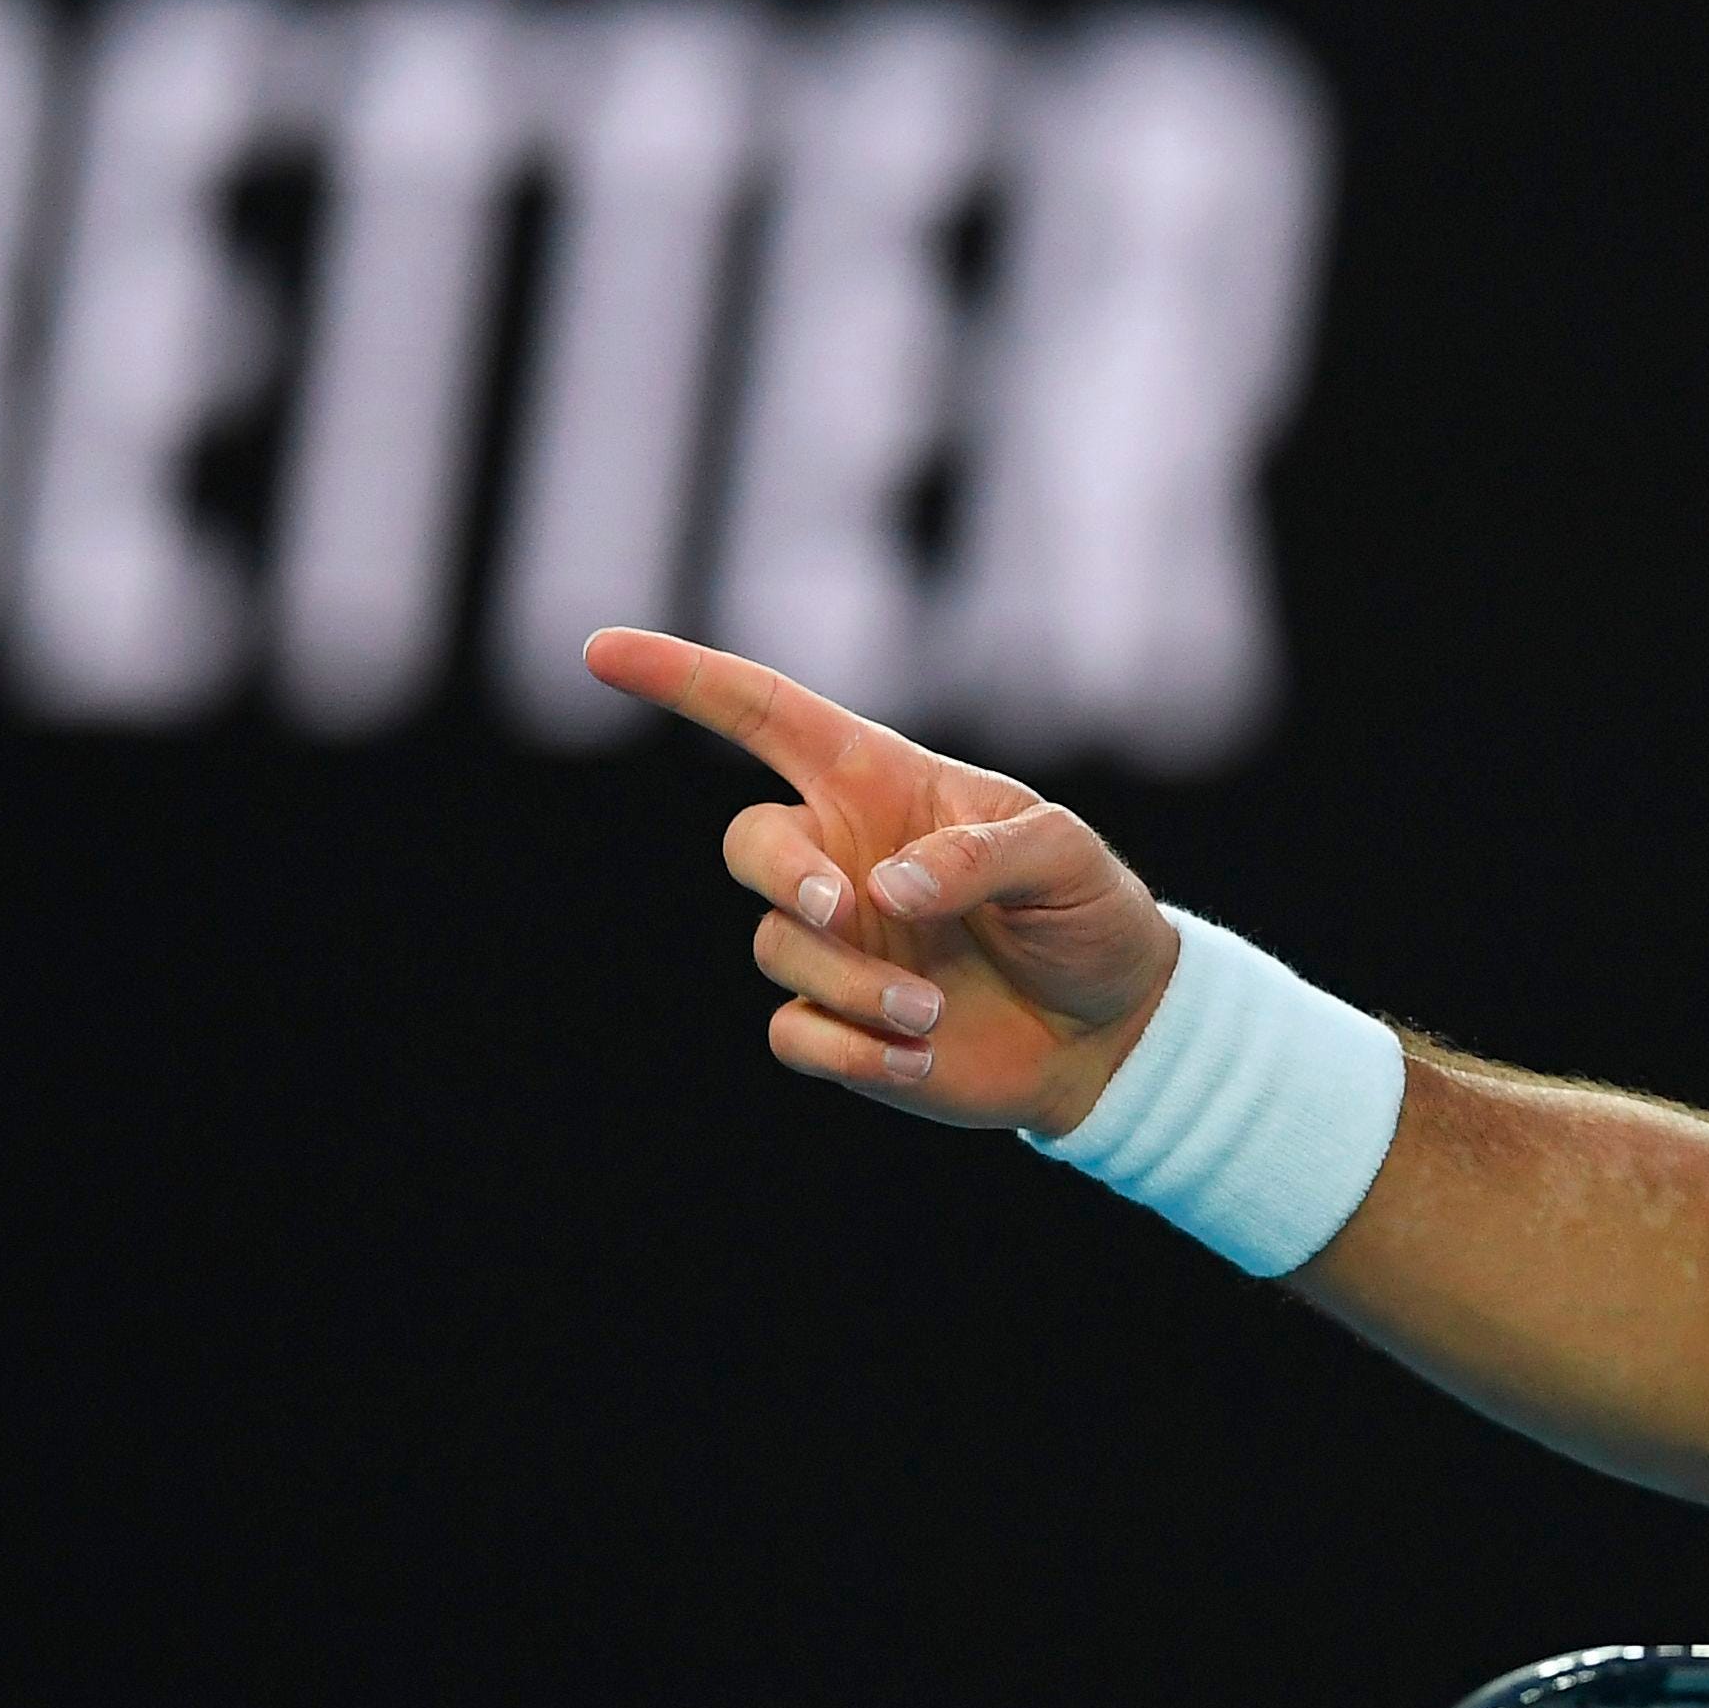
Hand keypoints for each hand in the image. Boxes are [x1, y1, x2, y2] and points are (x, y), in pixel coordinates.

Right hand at [584, 628, 1176, 1134]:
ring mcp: (834, 943)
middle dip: (785, 875)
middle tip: (843, 908)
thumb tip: (885, 885)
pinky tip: (918, 1056)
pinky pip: (794, 1032)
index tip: (601, 651)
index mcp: (881, 785)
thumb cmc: (1087, 915)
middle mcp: (840, 857)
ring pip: (780, 948)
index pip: (765, 715)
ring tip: (933, 1011)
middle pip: (750, 845)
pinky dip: (850, 1048)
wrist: (1108, 1027)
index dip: (682, 679)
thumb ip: (982, 852)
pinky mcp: (836, 1022)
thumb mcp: (1065, 857)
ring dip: (856, 981)